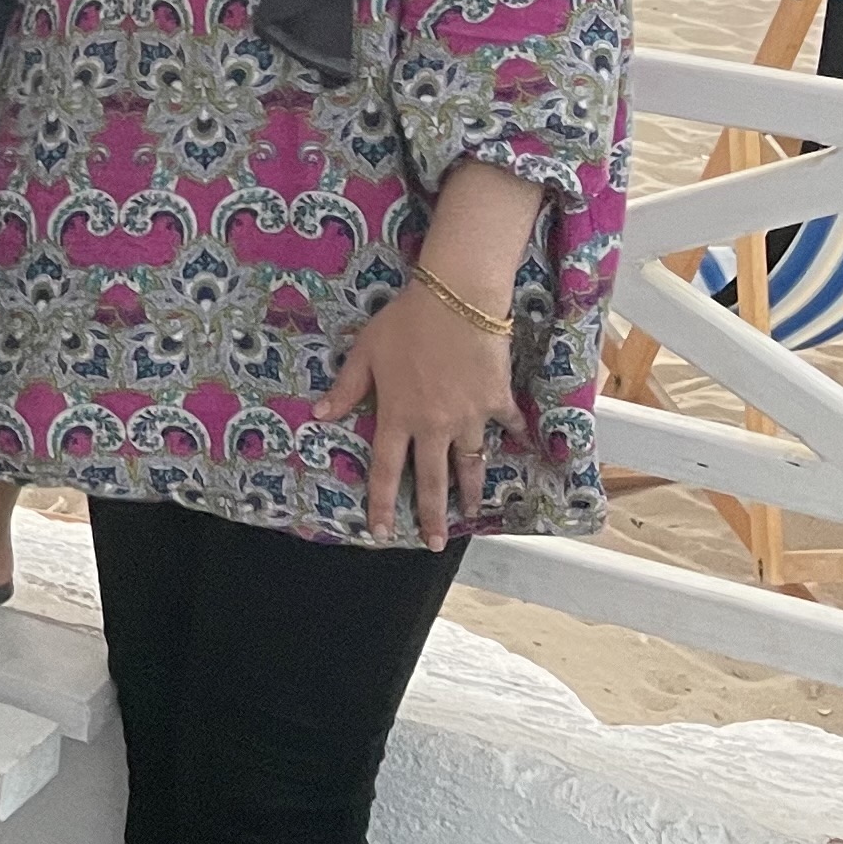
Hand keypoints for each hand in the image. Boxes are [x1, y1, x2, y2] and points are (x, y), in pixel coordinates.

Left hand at [323, 281, 526, 549]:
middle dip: (433, 516)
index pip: (386, 470)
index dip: (382, 503)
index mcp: (397, 416)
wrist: (457, 300)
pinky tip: (522, 447)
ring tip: (471, 511)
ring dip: (470, 491)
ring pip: (470, 463)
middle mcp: (433, 425)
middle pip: (432, 480)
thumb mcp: (366, 352)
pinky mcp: (496, 401)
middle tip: (435, 543)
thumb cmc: (406, 322)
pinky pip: (507, 425)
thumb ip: (347, 387)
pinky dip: (515, 436)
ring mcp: (469, 417)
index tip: (381, 532)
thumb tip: (320, 414)